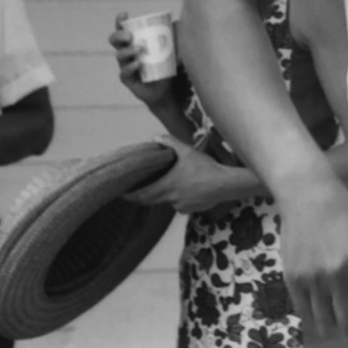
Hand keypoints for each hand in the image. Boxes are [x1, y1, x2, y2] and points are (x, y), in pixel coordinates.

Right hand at [110, 12, 175, 109]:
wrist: (167, 90)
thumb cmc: (167, 65)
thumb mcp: (173, 49)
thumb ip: (176, 36)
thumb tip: (179, 22)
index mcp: (134, 42)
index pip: (123, 29)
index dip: (120, 22)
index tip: (124, 14)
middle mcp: (127, 53)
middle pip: (115, 41)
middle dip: (119, 35)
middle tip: (130, 35)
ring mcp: (126, 66)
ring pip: (119, 55)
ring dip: (127, 51)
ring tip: (139, 49)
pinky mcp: (128, 80)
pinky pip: (124, 72)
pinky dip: (130, 67)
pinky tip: (137, 63)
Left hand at [127, 136, 262, 212]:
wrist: (225, 184)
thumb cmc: (205, 167)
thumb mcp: (187, 151)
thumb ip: (170, 143)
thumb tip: (155, 137)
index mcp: (167, 185)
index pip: (143, 194)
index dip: (131, 195)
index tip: (123, 194)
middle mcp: (171, 198)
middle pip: (151, 201)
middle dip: (143, 196)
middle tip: (138, 191)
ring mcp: (180, 206)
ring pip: (167, 202)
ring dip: (165, 195)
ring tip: (173, 185)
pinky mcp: (190, 210)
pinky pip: (180, 205)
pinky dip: (179, 199)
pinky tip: (189, 191)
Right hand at [279, 181, 347, 347]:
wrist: (308, 197)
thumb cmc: (347, 216)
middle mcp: (338, 274)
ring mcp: (313, 280)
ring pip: (327, 325)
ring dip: (337, 325)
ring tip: (341, 314)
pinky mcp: (293, 281)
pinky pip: (306, 315)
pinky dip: (318, 318)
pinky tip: (325, 308)